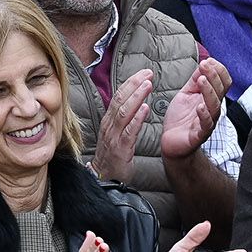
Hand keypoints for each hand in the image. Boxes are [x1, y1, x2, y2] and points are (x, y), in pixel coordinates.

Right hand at [93, 69, 151, 184]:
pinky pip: (128, 131)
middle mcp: (109, 126)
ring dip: (136, 97)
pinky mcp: (120, 149)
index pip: (119, 96)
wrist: (103, 179)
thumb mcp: (115, 133)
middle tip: (148, 73)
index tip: (144, 72)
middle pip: (120, 99)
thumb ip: (123, 118)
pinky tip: (145, 109)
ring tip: (148, 85)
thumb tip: (135, 102)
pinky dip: (137, 119)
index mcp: (109, 120)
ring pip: (123, 112)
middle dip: (134, 84)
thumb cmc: (112, 156)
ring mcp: (113, 137)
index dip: (131, 83)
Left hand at [161, 58, 229, 160]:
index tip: (207, 61)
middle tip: (204, 65)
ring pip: (214, 106)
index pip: (223, 82)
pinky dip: (204, 115)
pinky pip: (206, 125)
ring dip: (209, 91)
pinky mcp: (199, 135)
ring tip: (202, 80)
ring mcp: (207, 122)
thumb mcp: (186, 94)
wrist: (172, 143)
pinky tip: (200, 106)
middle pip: (220, 91)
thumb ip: (194, 81)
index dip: (218, 70)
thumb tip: (203, 64)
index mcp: (210, 98)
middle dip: (213, 76)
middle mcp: (212, 109)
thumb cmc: (180, 119)